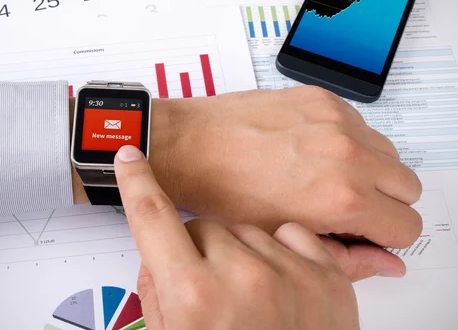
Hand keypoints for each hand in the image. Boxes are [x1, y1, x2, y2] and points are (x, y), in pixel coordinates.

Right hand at [114, 145, 359, 329]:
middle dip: (197, 251)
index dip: (136, 183)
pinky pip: (289, 232)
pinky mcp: (328, 275)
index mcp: (194, 296)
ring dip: (240, 254)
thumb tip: (159, 255)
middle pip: (201, 227)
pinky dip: (279, 251)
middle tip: (211, 292)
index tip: (129, 157)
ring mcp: (289, 272)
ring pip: (245, 229)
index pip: (152, 218)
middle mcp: (242, 276)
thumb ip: (158, 294)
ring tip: (252, 300)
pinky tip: (280, 286)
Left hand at [150, 86, 422, 280]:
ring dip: (370, 170)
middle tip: (345, 208)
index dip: (385, 237)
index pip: (407, 226)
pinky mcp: (322, 98)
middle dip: (384, 204)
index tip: (364, 233)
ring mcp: (336, 120)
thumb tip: (385, 262)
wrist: (188, 145)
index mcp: (341, 196)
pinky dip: (349, 141)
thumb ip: (347, 258)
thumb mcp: (283, 240)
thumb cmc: (222, 191)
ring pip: (389, 153)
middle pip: (409, 187)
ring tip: (325, 179)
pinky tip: (311, 152)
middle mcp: (348, 153)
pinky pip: (362, 125)